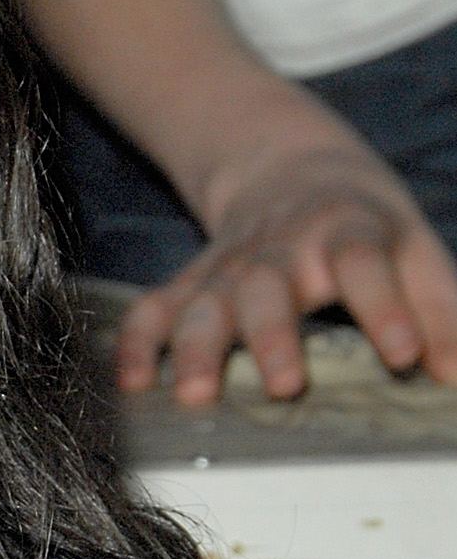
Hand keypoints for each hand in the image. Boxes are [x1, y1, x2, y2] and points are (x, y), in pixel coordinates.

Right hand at [116, 136, 456, 405]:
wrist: (286, 164)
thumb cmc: (361, 222)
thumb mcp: (415, 249)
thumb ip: (441, 311)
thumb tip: (455, 376)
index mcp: (346, 231)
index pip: (365, 262)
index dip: (385, 306)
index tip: (402, 354)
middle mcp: (280, 248)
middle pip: (270, 286)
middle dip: (274, 334)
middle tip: (284, 385)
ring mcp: (228, 266)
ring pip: (205, 301)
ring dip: (196, 347)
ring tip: (196, 395)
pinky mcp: (191, 283)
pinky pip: (154, 308)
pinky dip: (138, 343)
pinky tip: (133, 383)